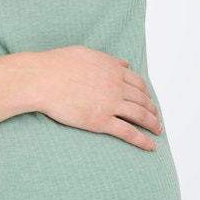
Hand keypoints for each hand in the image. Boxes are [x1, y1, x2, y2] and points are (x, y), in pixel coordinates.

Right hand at [32, 46, 162, 149]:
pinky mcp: (101, 121)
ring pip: (140, 116)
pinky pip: (128, 132)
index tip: (149, 100)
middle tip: (156, 118)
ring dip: (153, 124)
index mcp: (113, 69)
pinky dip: (143, 140)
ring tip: (158, 131)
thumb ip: (108, 59)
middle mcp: (116, 86)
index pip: (138, 83)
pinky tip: (151, 145)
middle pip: (143, 100)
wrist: (41, 79)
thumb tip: (124, 63)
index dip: (147, 94)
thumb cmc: (57, 65)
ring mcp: (110, 104)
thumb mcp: (86, 54)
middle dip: (153, 110)